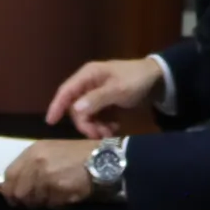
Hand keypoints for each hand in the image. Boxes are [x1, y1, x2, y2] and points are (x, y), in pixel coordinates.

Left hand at [0, 139, 97, 208]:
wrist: (104, 160)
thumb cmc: (80, 156)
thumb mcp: (53, 153)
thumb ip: (34, 166)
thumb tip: (18, 187)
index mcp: (33, 151)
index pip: (9, 176)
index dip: (11, 190)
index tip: (16, 199)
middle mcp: (36, 162)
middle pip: (18, 192)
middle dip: (27, 201)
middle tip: (40, 202)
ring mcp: (46, 175)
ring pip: (34, 201)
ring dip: (45, 203)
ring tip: (59, 195)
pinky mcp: (58, 188)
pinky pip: (51, 205)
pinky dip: (58, 205)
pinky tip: (68, 196)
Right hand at [45, 56, 163, 137]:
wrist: (158, 79)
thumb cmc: (137, 79)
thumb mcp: (118, 89)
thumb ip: (97, 99)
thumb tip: (75, 110)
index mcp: (88, 75)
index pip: (66, 91)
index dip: (56, 106)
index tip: (50, 122)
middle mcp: (88, 84)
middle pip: (76, 107)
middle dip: (85, 123)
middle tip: (98, 134)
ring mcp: (96, 94)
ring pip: (86, 115)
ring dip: (95, 126)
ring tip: (109, 133)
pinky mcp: (104, 102)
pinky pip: (96, 116)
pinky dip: (102, 124)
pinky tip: (114, 127)